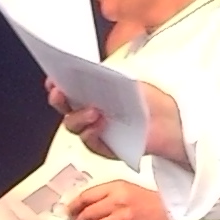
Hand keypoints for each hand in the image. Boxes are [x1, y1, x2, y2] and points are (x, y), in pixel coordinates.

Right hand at [50, 79, 186, 166]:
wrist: (167, 122)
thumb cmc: (145, 101)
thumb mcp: (123, 83)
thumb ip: (101, 79)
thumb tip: (84, 72)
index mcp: (88, 94)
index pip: (65, 88)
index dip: (55, 84)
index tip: (52, 79)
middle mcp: (87, 112)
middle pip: (63, 108)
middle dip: (58, 99)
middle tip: (60, 92)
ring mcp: (94, 130)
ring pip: (73, 126)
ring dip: (78, 118)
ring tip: (93, 111)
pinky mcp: (104, 147)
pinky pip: (91, 143)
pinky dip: (92, 134)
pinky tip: (100, 126)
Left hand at [68, 181, 174, 219]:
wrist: (174, 213)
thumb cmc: (154, 202)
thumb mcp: (130, 190)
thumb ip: (110, 195)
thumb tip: (89, 206)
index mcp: (116, 187)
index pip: (86, 196)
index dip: (73, 206)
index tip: (69, 212)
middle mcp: (117, 201)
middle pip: (86, 214)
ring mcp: (122, 218)